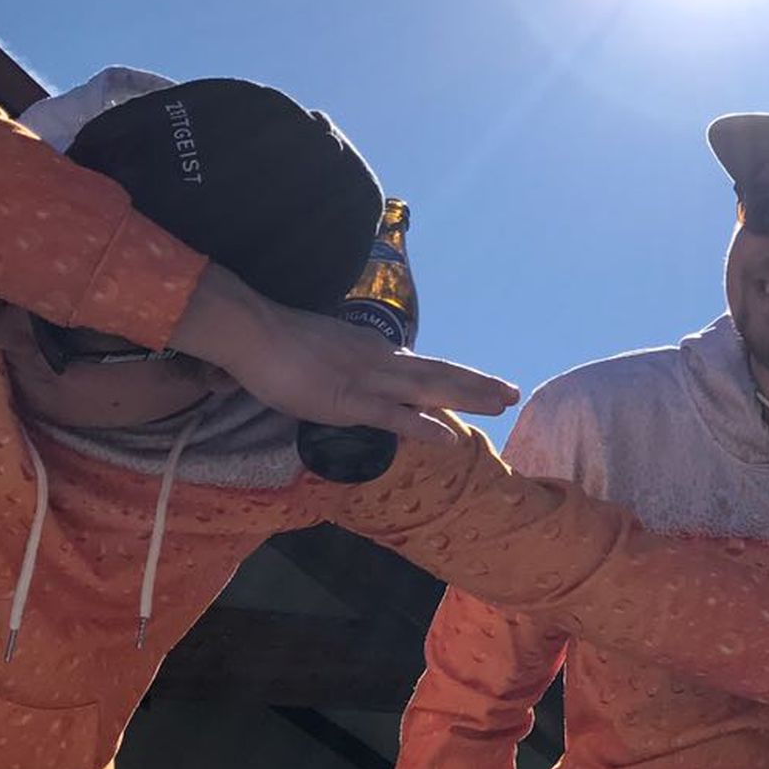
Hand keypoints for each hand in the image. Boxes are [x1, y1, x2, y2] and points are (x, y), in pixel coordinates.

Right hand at [173, 265, 518, 436]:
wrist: (255, 332)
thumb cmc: (280, 342)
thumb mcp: (328, 350)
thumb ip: (349, 365)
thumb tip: (359, 378)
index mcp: (375, 352)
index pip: (423, 367)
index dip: (456, 377)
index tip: (484, 385)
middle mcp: (382, 361)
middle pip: (440, 374)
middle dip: (478, 385)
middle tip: (514, 393)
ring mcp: (370, 381)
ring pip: (430, 390)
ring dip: (469, 398)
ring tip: (502, 404)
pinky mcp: (351, 401)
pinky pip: (395, 417)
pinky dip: (425, 427)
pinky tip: (450, 436)